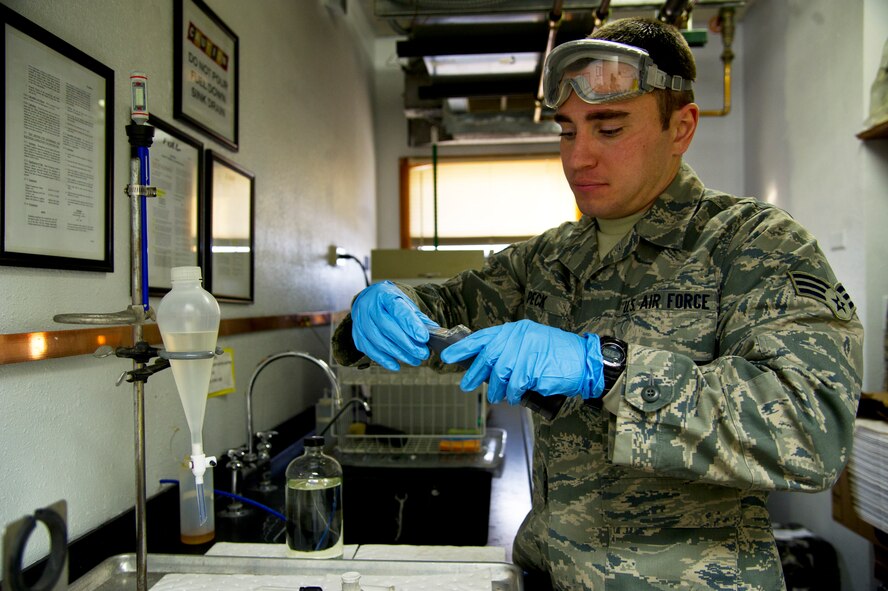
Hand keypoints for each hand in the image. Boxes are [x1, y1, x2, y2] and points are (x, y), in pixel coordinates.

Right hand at [351, 281, 438, 370]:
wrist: (369, 299)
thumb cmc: (390, 302)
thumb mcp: (406, 303)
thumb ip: (419, 318)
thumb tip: (435, 332)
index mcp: (384, 294)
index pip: (398, 310)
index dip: (411, 325)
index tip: (424, 338)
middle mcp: (369, 306)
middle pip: (387, 327)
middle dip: (407, 344)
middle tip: (422, 354)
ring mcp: (360, 321)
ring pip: (378, 341)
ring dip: (399, 354)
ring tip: (415, 360)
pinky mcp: (357, 334)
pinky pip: (370, 350)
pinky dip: (384, 360)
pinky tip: (397, 365)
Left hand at [441, 320, 603, 404]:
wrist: (584, 361)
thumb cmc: (556, 354)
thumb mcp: (531, 342)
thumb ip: (509, 349)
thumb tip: (484, 365)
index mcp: (516, 329)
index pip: (484, 336)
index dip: (463, 347)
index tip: (447, 356)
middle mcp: (520, 337)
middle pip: (488, 356)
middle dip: (475, 373)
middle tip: (466, 385)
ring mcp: (528, 352)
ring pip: (501, 373)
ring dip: (497, 388)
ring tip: (497, 395)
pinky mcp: (535, 368)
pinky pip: (516, 385)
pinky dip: (513, 394)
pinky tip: (514, 397)